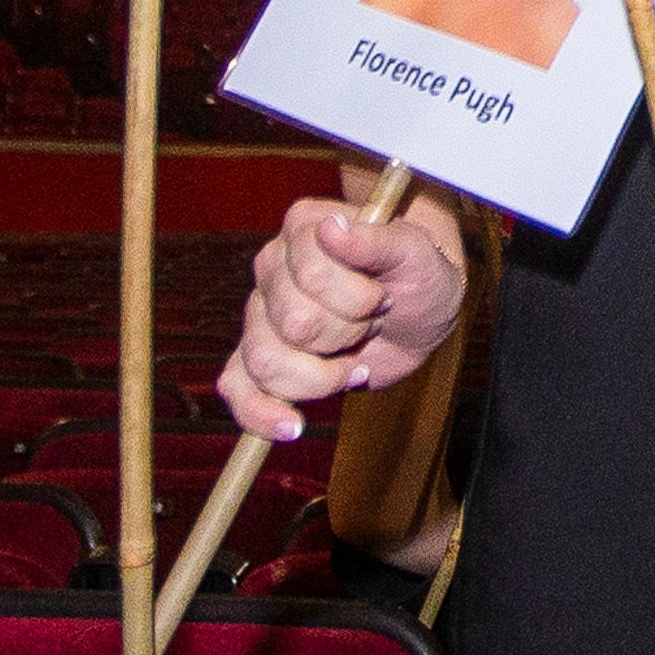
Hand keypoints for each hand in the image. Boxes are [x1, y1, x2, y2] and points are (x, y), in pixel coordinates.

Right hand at [216, 191, 468, 443]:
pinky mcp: (261, 356)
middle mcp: (272, 267)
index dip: (358, 299)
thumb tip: (331, 229)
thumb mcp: (415, 253)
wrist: (418, 310)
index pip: (313, 277)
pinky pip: (236, 387)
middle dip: (347, 335)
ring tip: (351, 360)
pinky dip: (259, 413)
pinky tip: (292, 424)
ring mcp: (260, 314)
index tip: (384, 296)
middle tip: (371, 323)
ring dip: (323, 373)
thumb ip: (376, 241)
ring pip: (266, 360)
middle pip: (294, 324)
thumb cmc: (418, 273)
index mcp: (302, 229)